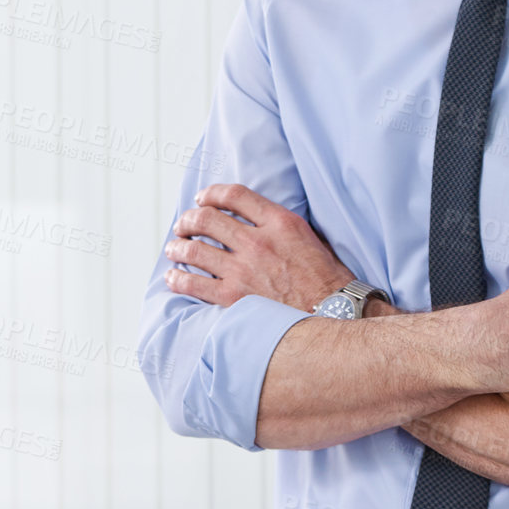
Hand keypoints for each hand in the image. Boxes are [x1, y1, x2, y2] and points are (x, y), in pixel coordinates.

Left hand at [163, 183, 352, 311]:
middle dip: (189, 219)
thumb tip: (257, 219)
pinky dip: (178, 279)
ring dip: (178, 247)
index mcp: (279, 222)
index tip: (202, 198)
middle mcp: (257, 242)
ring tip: (174, 248)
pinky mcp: (234, 297)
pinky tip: (173, 277)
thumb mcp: (310, 238)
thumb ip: (281, 225)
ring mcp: (243, 270)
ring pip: (195, 250)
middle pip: (207, 219)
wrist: (334, 315)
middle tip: (183, 224)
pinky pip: (194, 284)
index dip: (212, 193)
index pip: (234, 195)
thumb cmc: (327, 280)